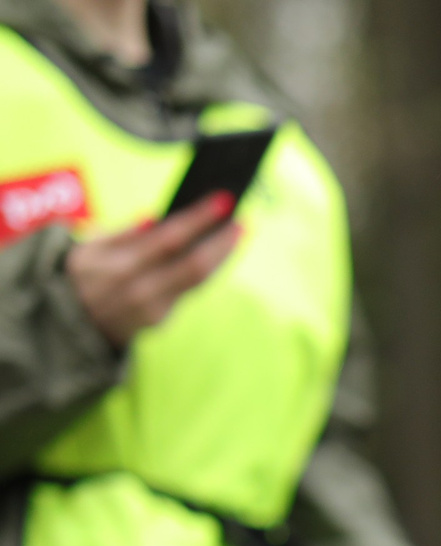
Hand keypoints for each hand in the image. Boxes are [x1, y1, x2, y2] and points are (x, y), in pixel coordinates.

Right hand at [64, 194, 241, 348]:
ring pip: (199, 281)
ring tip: (238, 232)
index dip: (199, 219)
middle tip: (243, 220)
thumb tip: (156, 219)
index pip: (168, 239)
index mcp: (117, 267)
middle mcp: (139, 292)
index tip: (224, 200)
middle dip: (223, 242)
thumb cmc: (82, 273)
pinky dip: (210, 269)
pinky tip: (221, 252)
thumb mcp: (89, 248)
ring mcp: (153, 310)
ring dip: (223, 256)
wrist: (70, 323)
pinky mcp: (161, 320)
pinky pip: (192, 290)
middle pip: (194, 265)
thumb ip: (122, 234)